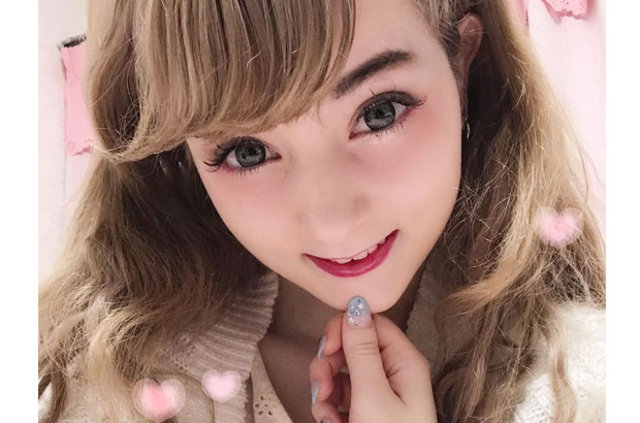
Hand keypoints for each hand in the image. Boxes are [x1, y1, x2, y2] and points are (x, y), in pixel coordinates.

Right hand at [309, 295, 436, 422]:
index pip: (370, 322)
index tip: (328, 349)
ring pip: (341, 370)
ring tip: (325, 414)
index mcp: (403, 360)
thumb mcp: (371, 395)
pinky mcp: (366, 408)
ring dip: (325, 388)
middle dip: (329, 364)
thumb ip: (361, 349)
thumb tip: (355, 305)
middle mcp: (393, 370)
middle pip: (351, 345)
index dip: (344, 330)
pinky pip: (340, 394)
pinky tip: (329, 422)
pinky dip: (329, 406)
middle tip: (322, 388)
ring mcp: (379, 390)